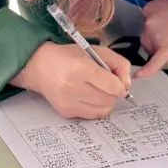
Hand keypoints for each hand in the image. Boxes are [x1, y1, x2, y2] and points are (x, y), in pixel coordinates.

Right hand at [17, 42, 132, 119]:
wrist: (40, 66)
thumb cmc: (70, 57)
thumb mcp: (97, 51)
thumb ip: (119, 64)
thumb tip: (127, 85)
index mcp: (81, 68)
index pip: (112, 86)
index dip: (121, 85)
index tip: (119, 82)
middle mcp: (72, 87)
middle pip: (109, 100)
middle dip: (113, 93)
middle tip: (107, 85)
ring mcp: (68, 102)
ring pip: (102, 110)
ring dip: (106, 101)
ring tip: (98, 90)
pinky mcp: (66, 112)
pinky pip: (92, 115)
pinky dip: (95, 107)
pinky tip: (88, 96)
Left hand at [137, 0, 167, 77]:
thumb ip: (164, 2)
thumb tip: (167, 7)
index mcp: (149, 9)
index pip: (147, 23)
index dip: (156, 26)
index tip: (166, 25)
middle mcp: (149, 23)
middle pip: (146, 37)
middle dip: (155, 38)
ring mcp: (157, 37)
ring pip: (151, 48)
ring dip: (159, 47)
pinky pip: (155, 62)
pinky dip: (146, 70)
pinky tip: (138, 76)